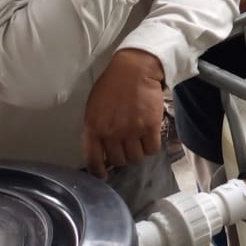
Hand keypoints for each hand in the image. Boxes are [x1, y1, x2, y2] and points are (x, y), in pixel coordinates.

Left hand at [82, 49, 166, 177]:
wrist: (134, 70)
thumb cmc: (112, 85)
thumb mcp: (94, 107)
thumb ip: (95, 128)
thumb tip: (101, 147)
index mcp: (93, 127)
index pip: (93, 160)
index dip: (99, 172)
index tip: (104, 175)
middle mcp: (111, 133)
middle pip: (118, 160)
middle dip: (122, 157)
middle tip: (126, 149)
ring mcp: (131, 131)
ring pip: (136, 157)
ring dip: (138, 153)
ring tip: (139, 143)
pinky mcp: (150, 127)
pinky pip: (152, 149)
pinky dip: (151, 147)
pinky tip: (150, 138)